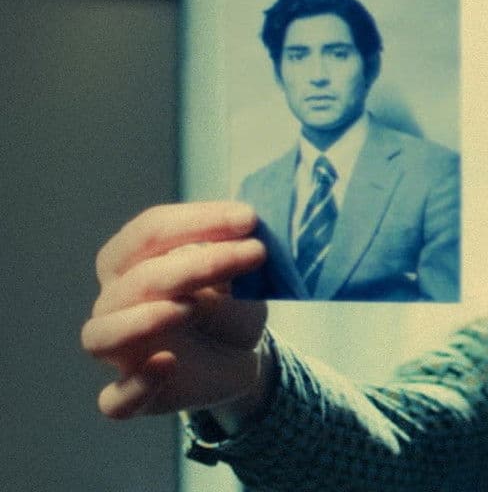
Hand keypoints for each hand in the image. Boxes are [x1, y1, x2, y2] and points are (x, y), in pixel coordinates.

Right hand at [81, 201, 269, 420]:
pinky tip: (166, 365)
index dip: (198, 221)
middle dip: (197, 264)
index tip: (249, 218)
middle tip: (255, 253)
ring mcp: (120, 352)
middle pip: (137, 279)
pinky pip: (115, 400)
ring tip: (189, 307)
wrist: (240, 358)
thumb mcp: (239, 279)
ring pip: (102, 335)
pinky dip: (136, 385)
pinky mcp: (134, 397)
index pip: (150, 231)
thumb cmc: (228, 305)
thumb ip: (232, 264)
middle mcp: (115, 303)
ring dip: (143, 318)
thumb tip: (238, 245)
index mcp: (132, 261)